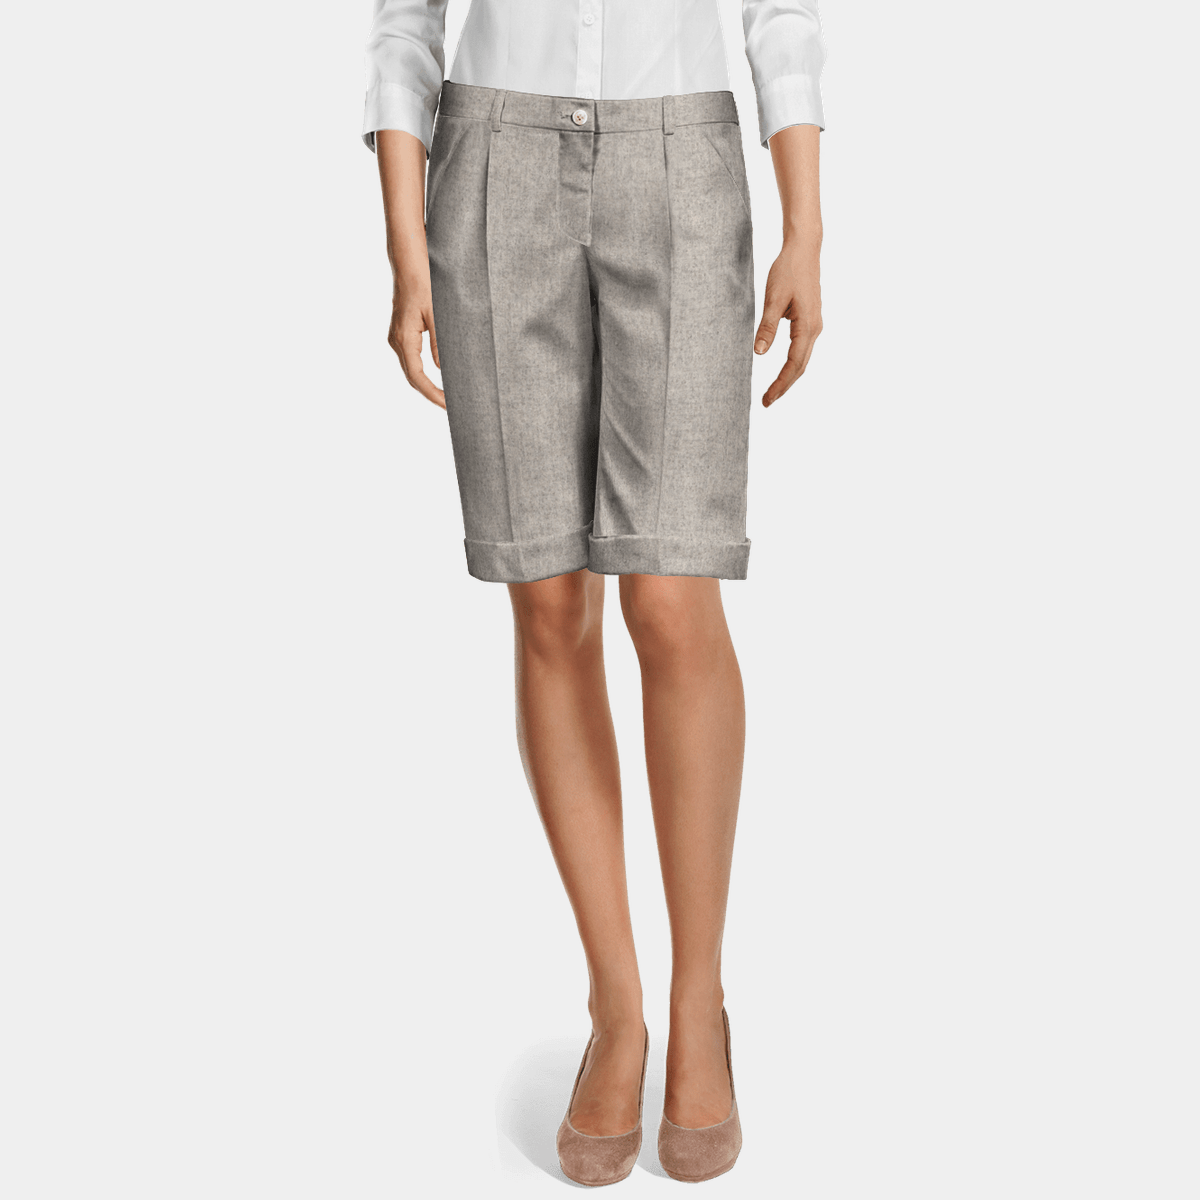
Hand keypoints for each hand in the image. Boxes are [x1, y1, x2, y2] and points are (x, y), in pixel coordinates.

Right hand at [388, 272, 444, 408]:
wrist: (408, 263)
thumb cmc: (423, 283)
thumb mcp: (437, 313)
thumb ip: (440, 343)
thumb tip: (443, 369)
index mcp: (404, 338)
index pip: (417, 377)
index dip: (432, 394)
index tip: (448, 405)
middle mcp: (397, 341)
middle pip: (413, 377)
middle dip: (431, 394)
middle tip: (452, 406)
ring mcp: (397, 338)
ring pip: (411, 370)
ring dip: (427, 385)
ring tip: (447, 395)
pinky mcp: (402, 333)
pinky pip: (412, 360)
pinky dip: (424, 373)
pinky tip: (438, 377)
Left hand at [753, 238, 821, 406]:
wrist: (804, 249)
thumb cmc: (788, 270)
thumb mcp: (773, 298)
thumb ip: (767, 327)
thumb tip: (760, 353)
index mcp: (807, 326)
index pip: (793, 364)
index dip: (780, 384)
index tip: (767, 399)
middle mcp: (815, 329)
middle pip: (800, 367)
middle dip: (784, 386)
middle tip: (767, 402)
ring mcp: (814, 325)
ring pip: (803, 359)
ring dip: (789, 377)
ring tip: (773, 391)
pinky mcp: (810, 320)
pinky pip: (802, 349)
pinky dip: (793, 364)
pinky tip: (783, 370)